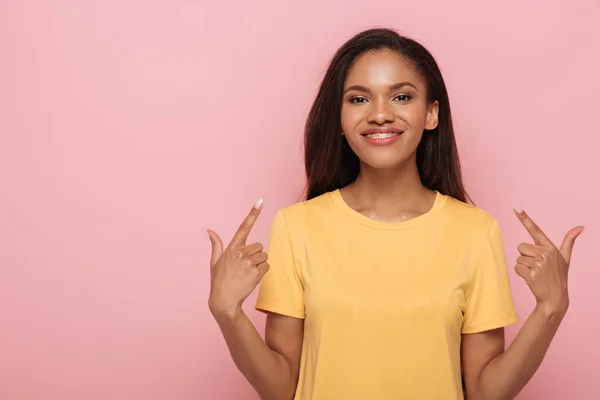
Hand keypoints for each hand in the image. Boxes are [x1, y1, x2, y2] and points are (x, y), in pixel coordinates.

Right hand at [207, 199, 268, 318]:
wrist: (224, 301)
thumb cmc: (219, 281)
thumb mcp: (214, 262)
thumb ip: (216, 245)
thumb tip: (209, 230)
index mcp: (231, 248)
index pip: (243, 227)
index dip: (253, 213)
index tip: (260, 201)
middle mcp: (240, 253)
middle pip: (259, 246)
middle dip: (255, 255)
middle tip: (245, 267)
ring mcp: (248, 262)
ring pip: (264, 256)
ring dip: (259, 264)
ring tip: (247, 274)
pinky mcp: (256, 272)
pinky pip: (267, 266)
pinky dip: (262, 272)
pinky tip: (252, 279)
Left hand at [514, 209, 583, 315]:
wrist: (555, 297)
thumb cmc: (558, 275)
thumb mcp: (565, 257)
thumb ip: (569, 241)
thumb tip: (580, 226)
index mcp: (551, 247)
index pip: (535, 230)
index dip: (525, 218)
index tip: (516, 208)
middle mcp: (545, 253)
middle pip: (521, 246)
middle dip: (525, 255)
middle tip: (536, 265)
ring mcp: (538, 264)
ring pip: (518, 258)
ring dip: (524, 266)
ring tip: (535, 273)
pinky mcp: (531, 273)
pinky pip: (516, 267)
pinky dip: (521, 273)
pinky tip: (531, 278)